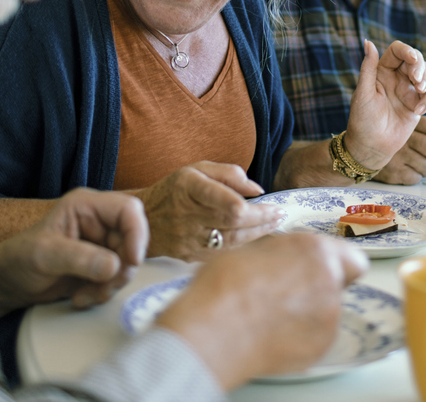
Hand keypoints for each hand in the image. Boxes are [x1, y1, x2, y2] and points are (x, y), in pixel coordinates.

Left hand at [0, 188, 147, 321]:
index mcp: (87, 206)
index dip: (137, 234)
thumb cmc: (19, 258)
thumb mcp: (45, 255)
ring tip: (84, 295)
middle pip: (133, 241)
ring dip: (110, 285)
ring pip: (127, 264)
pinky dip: (103, 293)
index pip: (128, 210)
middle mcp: (99, 222)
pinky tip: (80, 296)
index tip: (131, 262)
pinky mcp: (101, 265)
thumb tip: (115, 266)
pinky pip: (117, 279)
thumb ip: (80, 258)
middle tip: (103, 288)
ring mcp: (102, 244)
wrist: (7, 283)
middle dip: (121, 269)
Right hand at [133, 162, 285, 260]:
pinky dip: (244, 246)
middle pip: (231, 220)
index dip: (243, 202)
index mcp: (188, 187)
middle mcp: (187, 213)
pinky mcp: (190, 255)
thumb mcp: (197, 169)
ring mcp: (188, 238)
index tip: (268, 202)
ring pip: (230, 239)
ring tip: (276, 224)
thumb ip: (228, 174)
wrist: (145, 219)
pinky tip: (258, 238)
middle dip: (261, 218)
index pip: (218, 196)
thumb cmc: (176, 190)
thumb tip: (256, 189)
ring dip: (258, 233)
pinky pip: (223, 253)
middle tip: (280, 213)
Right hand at [156, 233, 368, 389]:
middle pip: (337, 284)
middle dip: (317, 287)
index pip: (350, 257)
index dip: (332, 262)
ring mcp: (328, 319)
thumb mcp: (252, 250)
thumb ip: (281, 254)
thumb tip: (281, 259)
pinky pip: (314, 337)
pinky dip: (300, 336)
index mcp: (315, 251)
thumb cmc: (226, 286)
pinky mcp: (319, 348)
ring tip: (272, 316)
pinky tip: (273, 334)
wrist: (215, 330)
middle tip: (288, 293)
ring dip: (307, 312)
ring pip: (326, 312)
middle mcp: (329, 283)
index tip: (316, 268)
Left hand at [343, 40, 425, 169]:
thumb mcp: (363, 92)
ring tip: (419, 91)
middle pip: (416, 59)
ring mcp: (408, 91)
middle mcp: (396, 77)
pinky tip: (418, 111)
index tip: (412, 59)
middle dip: (420, 66)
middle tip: (416, 80)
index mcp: (381, 70)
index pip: (397, 51)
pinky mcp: (417, 105)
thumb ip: (368, 67)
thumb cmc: (362, 120)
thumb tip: (367, 41)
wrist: (371, 147)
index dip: (407, 51)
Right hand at [373, 114, 425, 183]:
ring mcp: (398, 155)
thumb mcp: (410, 124)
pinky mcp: (392, 172)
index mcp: (410, 122)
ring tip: (425, 165)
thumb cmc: (390, 136)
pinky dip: (418, 176)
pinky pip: (415, 178)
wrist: (359, 149)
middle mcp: (404, 137)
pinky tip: (412, 171)